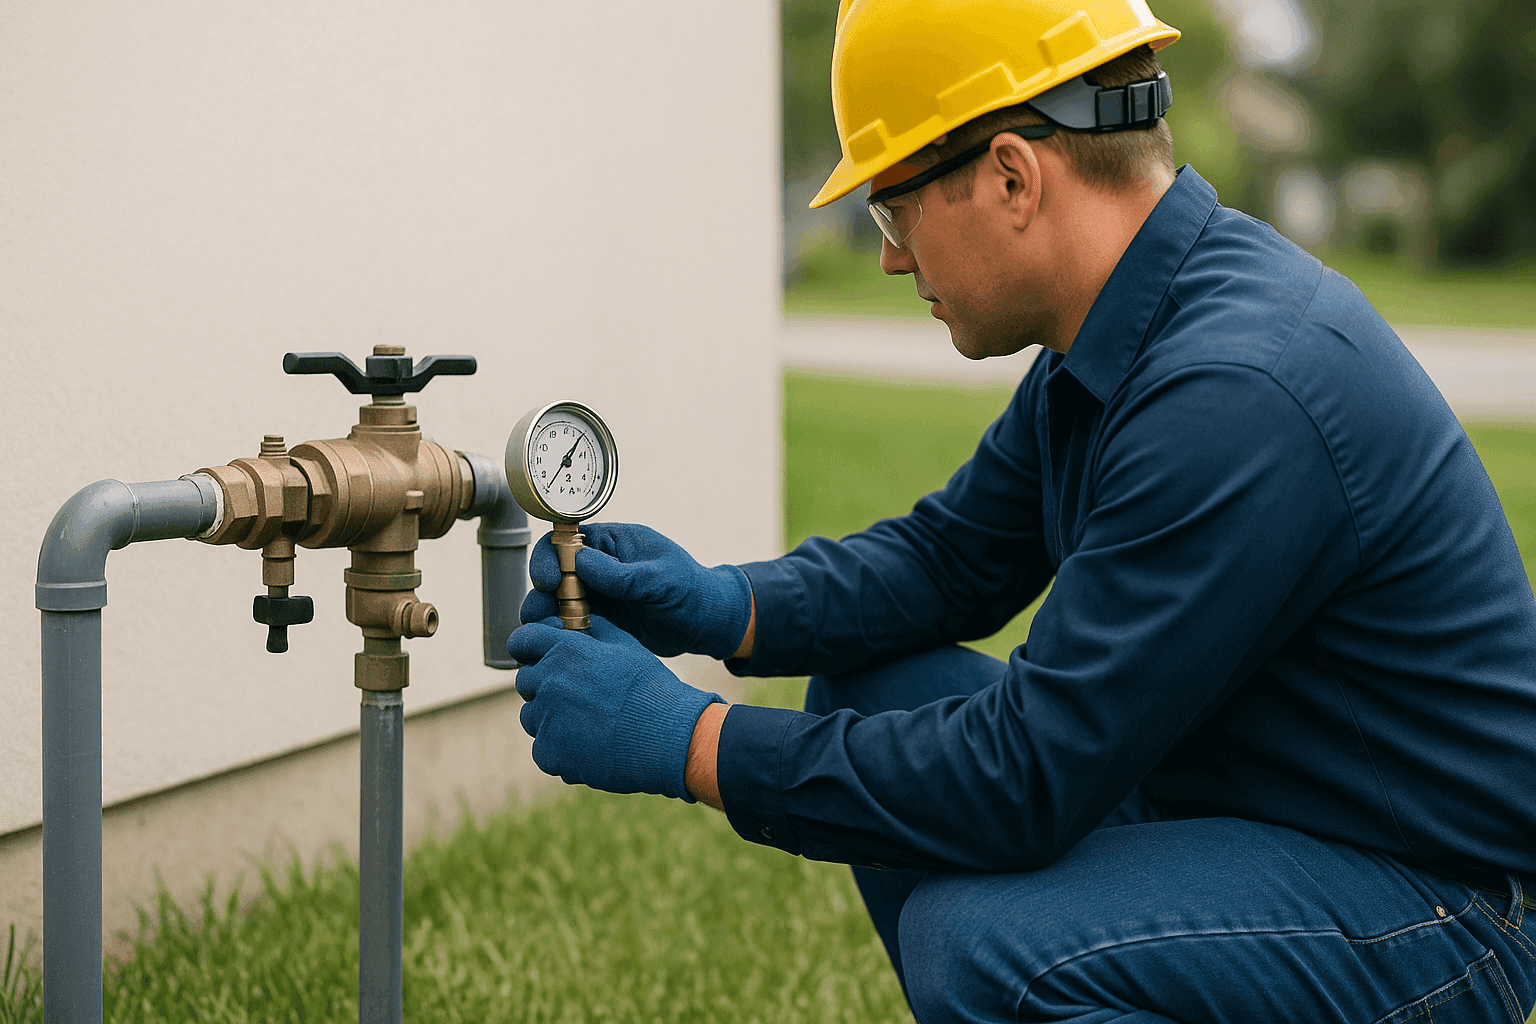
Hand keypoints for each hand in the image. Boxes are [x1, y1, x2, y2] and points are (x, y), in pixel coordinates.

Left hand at [508, 615, 723, 800]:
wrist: (667, 737)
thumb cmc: (650, 689)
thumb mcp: (625, 646)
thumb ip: (592, 630)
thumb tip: (568, 626)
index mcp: (565, 650)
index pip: (523, 640)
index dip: (528, 646)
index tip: (535, 655)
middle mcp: (549, 682)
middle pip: (526, 680)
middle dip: (544, 685)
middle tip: (578, 697)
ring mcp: (546, 720)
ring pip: (532, 716)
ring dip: (551, 719)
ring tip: (589, 725)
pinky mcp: (549, 753)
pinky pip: (543, 748)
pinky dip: (561, 750)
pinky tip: (591, 747)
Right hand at [519, 522, 751, 659]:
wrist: (706, 623)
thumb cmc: (690, 590)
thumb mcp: (660, 578)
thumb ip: (622, 573)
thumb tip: (580, 561)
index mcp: (612, 542)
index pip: (567, 541)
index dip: (550, 558)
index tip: (550, 581)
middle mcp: (599, 566)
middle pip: (554, 573)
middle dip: (541, 593)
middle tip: (539, 613)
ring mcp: (598, 594)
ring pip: (557, 602)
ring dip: (545, 616)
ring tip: (543, 632)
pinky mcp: (599, 620)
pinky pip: (570, 625)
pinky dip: (560, 634)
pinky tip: (558, 645)